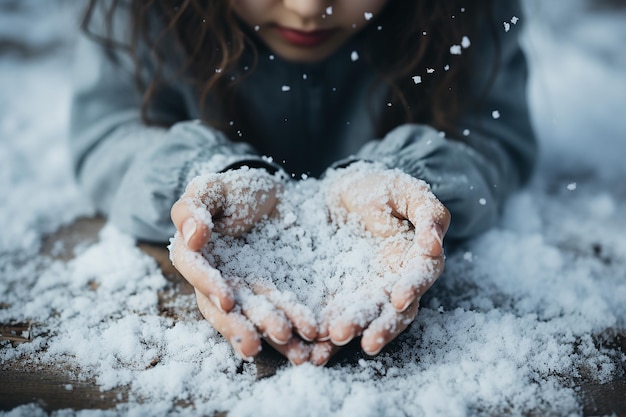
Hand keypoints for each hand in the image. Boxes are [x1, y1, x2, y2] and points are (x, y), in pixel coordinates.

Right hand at [169, 168, 316, 362]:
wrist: (273, 197)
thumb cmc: (235, 191)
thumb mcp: (213, 189)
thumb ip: (194, 207)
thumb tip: (191, 236)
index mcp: (197, 256)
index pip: (198, 273)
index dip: (209, 286)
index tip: (227, 299)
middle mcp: (219, 281)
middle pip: (224, 308)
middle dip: (240, 325)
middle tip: (255, 342)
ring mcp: (247, 292)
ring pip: (254, 316)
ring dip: (269, 332)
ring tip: (288, 343)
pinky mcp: (275, 296)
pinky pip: (282, 314)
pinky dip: (294, 328)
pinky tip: (309, 342)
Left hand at [317, 164, 449, 358]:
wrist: (344, 190)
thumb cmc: (381, 187)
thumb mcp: (408, 191)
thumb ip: (428, 213)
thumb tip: (435, 243)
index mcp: (416, 258)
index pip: (418, 277)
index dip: (411, 288)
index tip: (399, 299)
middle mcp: (394, 280)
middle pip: (393, 310)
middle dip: (380, 325)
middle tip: (366, 341)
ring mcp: (367, 288)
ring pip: (365, 316)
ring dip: (353, 330)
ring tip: (332, 342)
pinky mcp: (342, 292)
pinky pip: (337, 313)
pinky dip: (327, 329)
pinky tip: (314, 342)